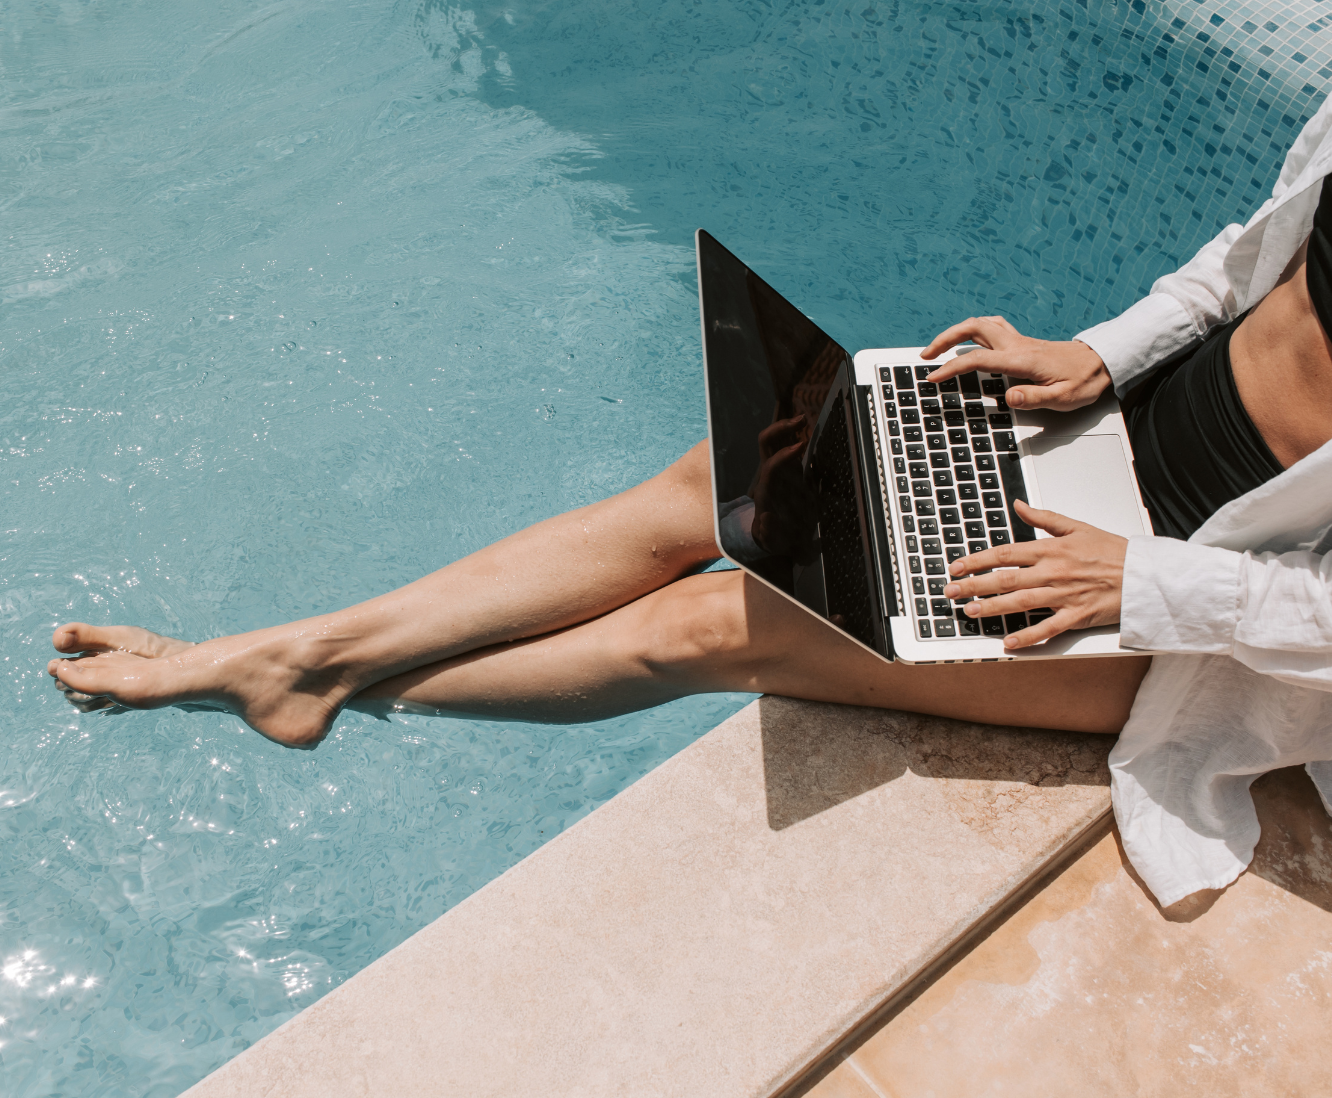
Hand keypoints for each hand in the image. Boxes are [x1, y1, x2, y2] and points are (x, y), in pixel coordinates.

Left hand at [750, 415, 819, 563]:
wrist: (776, 537)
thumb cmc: (776, 539)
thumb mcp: (773, 541)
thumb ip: (768, 532)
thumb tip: (765, 517)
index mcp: (767, 491)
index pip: (771, 467)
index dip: (783, 455)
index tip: (801, 446)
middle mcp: (769, 476)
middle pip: (766, 444)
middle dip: (780, 429)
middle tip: (802, 420)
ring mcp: (778, 471)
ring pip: (775, 441)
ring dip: (786, 427)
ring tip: (804, 419)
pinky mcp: (787, 471)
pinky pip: (786, 447)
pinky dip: (794, 435)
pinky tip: (807, 428)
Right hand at [920, 315, 1110, 411]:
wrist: (1103, 362)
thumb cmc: (1084, 381)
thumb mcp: (1064, 397)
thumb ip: (1035, 397)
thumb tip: (1009, 398)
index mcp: (1022, 360)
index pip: (978, 359)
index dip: (952, 368)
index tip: (934, 377)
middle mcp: (1017, 345)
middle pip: (973, 328)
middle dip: (945, 339)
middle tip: (927, 355)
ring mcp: (1019, 340)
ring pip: (981, 323)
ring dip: (956, 331)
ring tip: (939, 346)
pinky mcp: (1022, 342)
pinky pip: (992, 327)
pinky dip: (974, 330)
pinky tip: (968, 340)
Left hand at [942, 501, 1126, 648]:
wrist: (1145, 574)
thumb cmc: (1113, 551)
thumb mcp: (1077, 527)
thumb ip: (1044, 518)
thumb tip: (1018, 505)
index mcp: (1051, 549)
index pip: (1005, 554)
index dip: (977, 561)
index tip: (956, 566)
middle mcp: (1053, 572)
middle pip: (1005, 579)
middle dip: (973, 586)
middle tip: (950, 592)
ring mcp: (1063, 595)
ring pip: (1020, 603)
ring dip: (992, 608)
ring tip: (969, 612)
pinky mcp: (1076, 616)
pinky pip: (1048, 629)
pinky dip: (1028, 637)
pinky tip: (1008, 643)